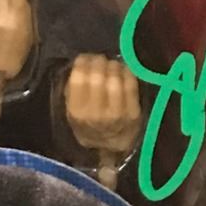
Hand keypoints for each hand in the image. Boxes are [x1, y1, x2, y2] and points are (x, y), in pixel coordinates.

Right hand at [65, 54, 143, 188]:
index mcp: (77, 111)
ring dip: (113, 66)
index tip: (86, 58)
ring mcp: (117, 113)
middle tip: (100, 59)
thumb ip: (72, 91)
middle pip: (98, 76)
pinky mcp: (133, 112)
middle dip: (99, 62)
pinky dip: (127, 72)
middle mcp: (96, 113)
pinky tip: (123, 70)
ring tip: (111, 64)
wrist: (110, 147)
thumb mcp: (72, 113)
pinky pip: (131, 84)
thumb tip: (80, 64)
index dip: (83, 62)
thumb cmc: (89, 126)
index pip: (79, 78)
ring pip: (115, 78)